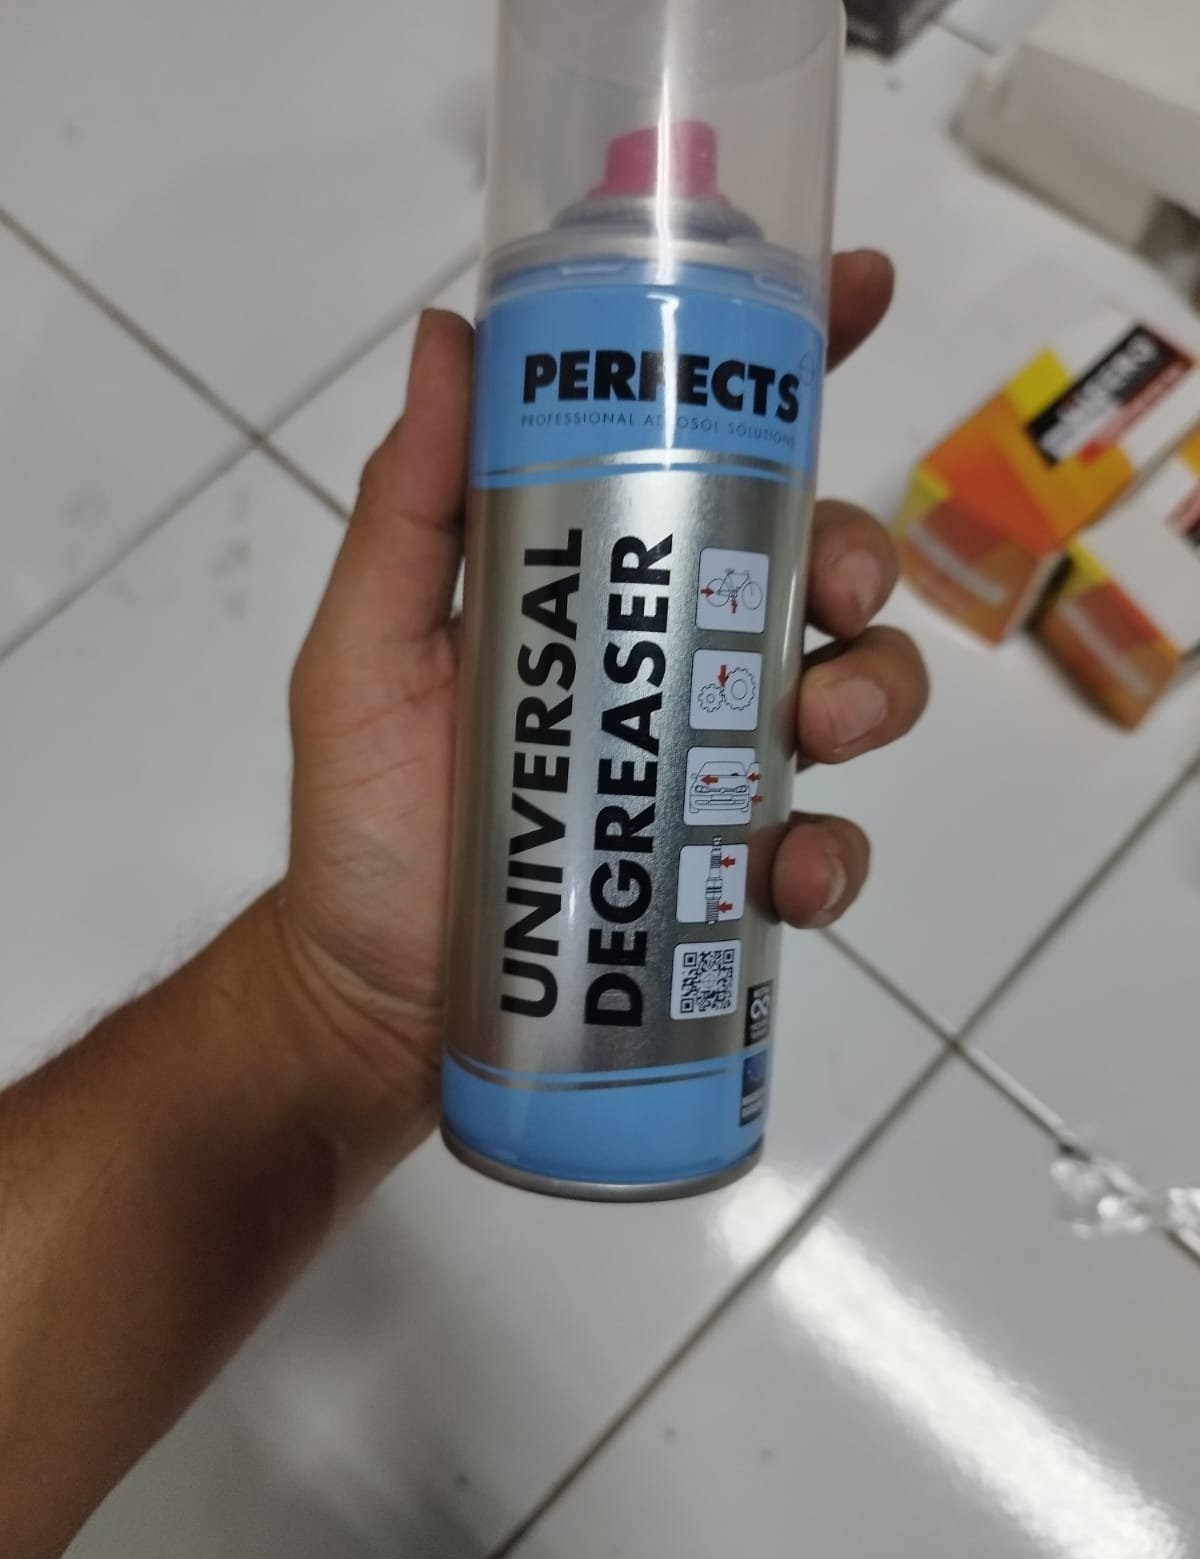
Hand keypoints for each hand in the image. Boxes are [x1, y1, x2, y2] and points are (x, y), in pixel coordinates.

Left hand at [277, 249, 927, 1152]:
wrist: (378, 1000)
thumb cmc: (365, 817)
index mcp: (601, 578)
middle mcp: (675, 656)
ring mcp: (714, 765)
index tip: (859, 291)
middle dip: (855, 554)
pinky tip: (790, 875)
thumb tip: (451, 334)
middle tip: (833, 588)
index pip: (703, 447)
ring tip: (819, 733)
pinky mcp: (733, 875)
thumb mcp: (367, 651)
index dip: (789, 365)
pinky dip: (832, 854)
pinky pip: (824, 845)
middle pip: (814, 565)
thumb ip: (408, 508)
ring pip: (852, 690)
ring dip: (872, 691)